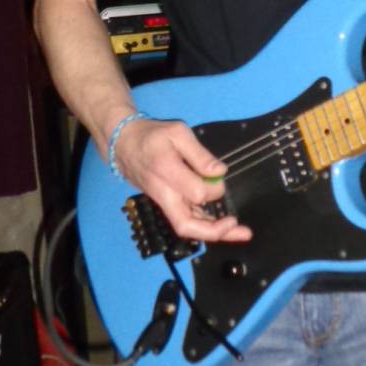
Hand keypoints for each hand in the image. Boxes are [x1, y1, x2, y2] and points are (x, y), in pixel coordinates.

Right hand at [113, 117, 251, 244]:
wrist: (123, 144)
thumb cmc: (152, 136)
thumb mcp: (177, 133)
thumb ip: (199, 154)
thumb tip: (219, 172)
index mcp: (167, 173)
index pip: (196, 193)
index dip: (213, 188)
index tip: (219, 175)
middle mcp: (164, 194)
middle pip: (187, 225)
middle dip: (216, 231)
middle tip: (242, 230)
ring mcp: (164, 202)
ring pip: (187, 226)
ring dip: (214, 233)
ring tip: (241, 233)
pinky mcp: (166, 203)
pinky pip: (186, 219)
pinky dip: (205, 224)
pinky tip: (222, 225)